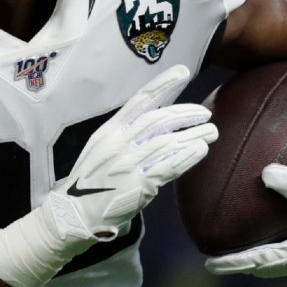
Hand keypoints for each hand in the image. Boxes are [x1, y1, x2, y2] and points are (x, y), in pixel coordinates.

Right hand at [46, 64, 217, 244]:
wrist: (74, 214)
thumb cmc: (91, 181)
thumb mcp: (101, 150)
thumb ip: (126, 135)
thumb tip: (158, 122)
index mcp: (109, 131)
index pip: (139, 101)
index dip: (162, 85)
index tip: (183, 72)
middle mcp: (119, 143)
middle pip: (158, 120)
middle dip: (186, 113)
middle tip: (205, 113)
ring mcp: (128, 163)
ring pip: (168, 141)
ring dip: (194, 134)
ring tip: (212, 131)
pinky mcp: (138, 184)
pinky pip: (168, 166)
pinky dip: (186, 156)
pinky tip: (200, 150)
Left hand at [205, 126, 286, 277]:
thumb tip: (266, 174)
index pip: (261, 261)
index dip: (234, 263)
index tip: (210, 265)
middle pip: (262, 268)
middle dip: (237, 266)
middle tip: (210, 263)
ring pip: (272, 266)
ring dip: (251, 262)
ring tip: (227, 256)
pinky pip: (282, 259)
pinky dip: (265, 256)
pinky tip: (254, 245)